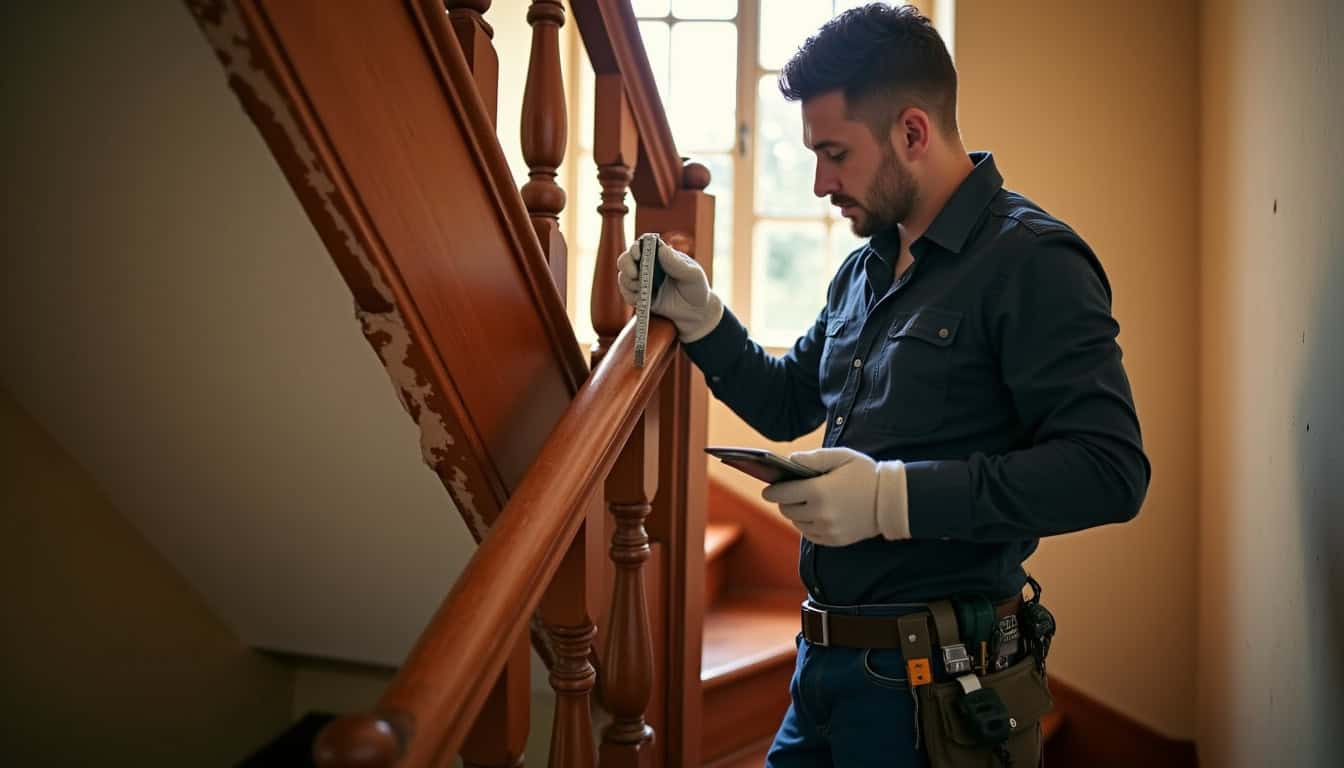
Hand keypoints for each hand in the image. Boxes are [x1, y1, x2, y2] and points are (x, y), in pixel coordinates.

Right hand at [617, 236, 723, 341]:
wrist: (696, 313)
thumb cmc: (696, 289)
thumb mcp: (693, 275)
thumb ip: (677, 263)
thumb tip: (662, 249)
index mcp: (662, 254)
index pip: (644, 244)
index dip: (637, 247)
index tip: (638, 255)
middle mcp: (649, 265)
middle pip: (626, 258)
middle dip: (626, 265)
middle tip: (635, 275)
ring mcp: (643, 280)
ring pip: (623, 276)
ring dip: (628, 283)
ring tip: (643, 290)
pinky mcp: (640, 295)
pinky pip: (626, 293)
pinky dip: (629, 296)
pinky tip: (641, 299)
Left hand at [761, 447, 909, 546]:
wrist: (891, 500)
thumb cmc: (865, 473)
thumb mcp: (842, 457)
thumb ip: (814, 457)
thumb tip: (791, 459)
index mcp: (818, 491)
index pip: (782, 493)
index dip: (772, 490)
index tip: (768, 488)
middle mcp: (820, 513)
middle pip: (787, 509)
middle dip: (784, 500)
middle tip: (788, 493)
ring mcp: (827, 529)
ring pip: (797, 523)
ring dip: (796, 513)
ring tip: (804, 503)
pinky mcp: (834, 540)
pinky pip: (810, 535)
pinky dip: (807, 525)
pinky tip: (815, 515)